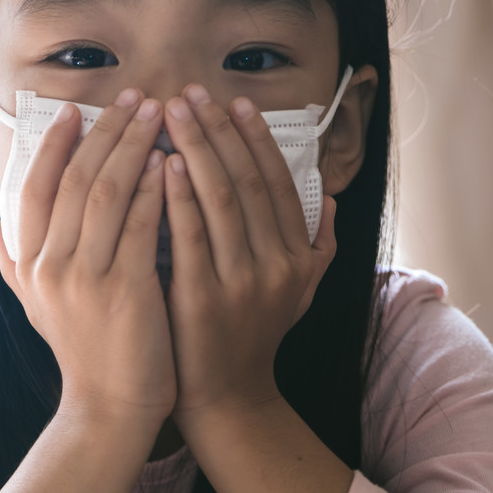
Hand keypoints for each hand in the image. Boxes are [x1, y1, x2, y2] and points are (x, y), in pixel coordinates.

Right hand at [0, 88, 177, 430]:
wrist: (110, 408)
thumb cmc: (83, 353)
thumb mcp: (37, 307)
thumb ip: (16, 264)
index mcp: (29, 263)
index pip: (35, 188)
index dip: (55, 145)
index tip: (78, 112)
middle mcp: (48, 266)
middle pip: (73, 179)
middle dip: (105, 132)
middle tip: (133, 96)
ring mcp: (83, 278)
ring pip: (105, 193)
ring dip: (133, 147)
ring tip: (158, 114)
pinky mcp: (124, 290)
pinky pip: (138, 225)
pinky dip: (154, 189)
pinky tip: (171, 162)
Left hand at [160, 84, 337, 421]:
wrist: (226, 399)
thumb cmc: (251, 337)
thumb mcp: (298, 293)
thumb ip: (317, 247)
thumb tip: (330, 199)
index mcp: (299, 257)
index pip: (280, 183)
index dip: (257, 140)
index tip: (234, 103)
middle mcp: (279, 266)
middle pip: (249, 183)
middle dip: (219, 132)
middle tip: (191, 93)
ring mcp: (244, 283)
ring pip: (222, 201)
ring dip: (197, 150)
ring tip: (172, 112)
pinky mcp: (205, 299)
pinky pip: (192, 236)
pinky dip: (178, 196)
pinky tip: (162, 164)